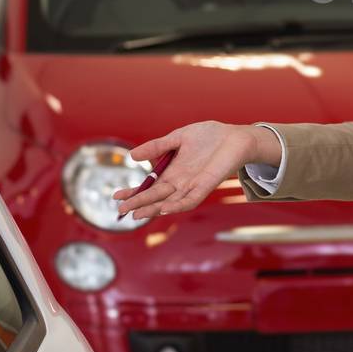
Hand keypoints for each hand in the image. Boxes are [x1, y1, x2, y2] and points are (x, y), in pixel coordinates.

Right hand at [114, 121, 277, 221]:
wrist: (235, 136)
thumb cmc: (210, 136)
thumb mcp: (178, 138)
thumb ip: (157, 147)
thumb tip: (132, 156)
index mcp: (173, 171)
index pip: (150, 186)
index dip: (134, 192)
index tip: (116, 195)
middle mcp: (181, 182)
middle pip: (156, 197)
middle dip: (138, 204)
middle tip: (120, 210)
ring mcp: (193, 185)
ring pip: (170, 202)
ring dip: (154, 209)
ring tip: (137, 215)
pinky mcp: (207, 186)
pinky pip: (191, 200)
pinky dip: (178, 205)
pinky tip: (164, 209)